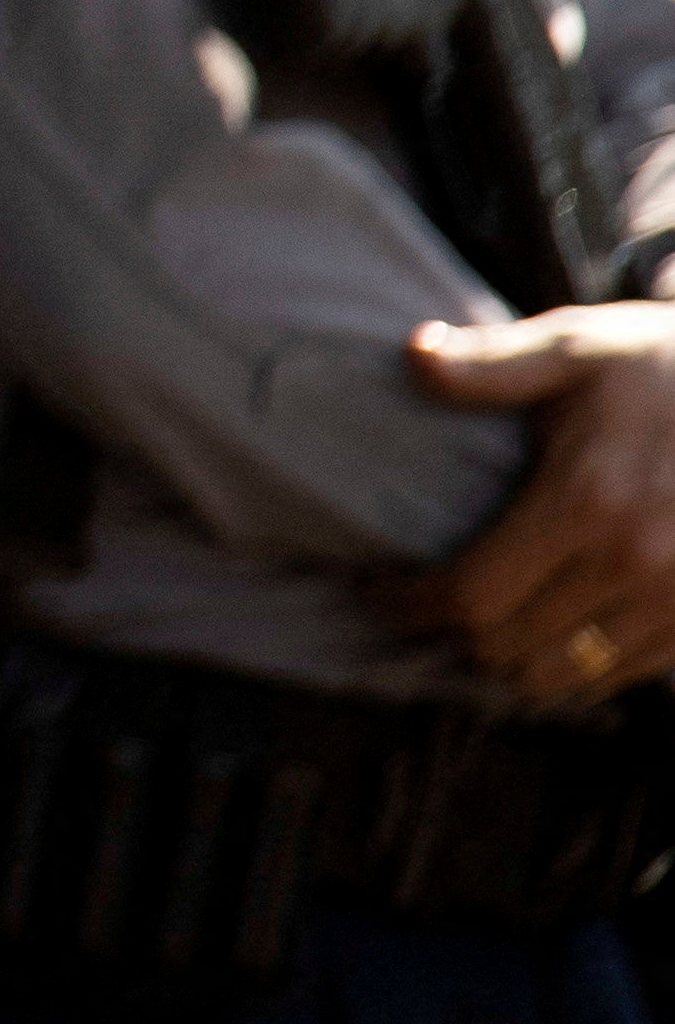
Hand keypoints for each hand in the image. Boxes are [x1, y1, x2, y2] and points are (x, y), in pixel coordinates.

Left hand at [400, 304, 674, 704]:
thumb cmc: (661, 366)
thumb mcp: (579, 348)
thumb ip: (494, 363)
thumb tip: (417, 354)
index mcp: (587, 501)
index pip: (472, 593)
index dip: (412, 602)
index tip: (377, 587)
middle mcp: (635, 563)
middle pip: (508, 645)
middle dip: (453, 632)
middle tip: (422, 605)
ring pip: (564, 675)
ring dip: (512, 660)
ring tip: (480, 626)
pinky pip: (623, 673)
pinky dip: (576, 667)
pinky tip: (548, 632)